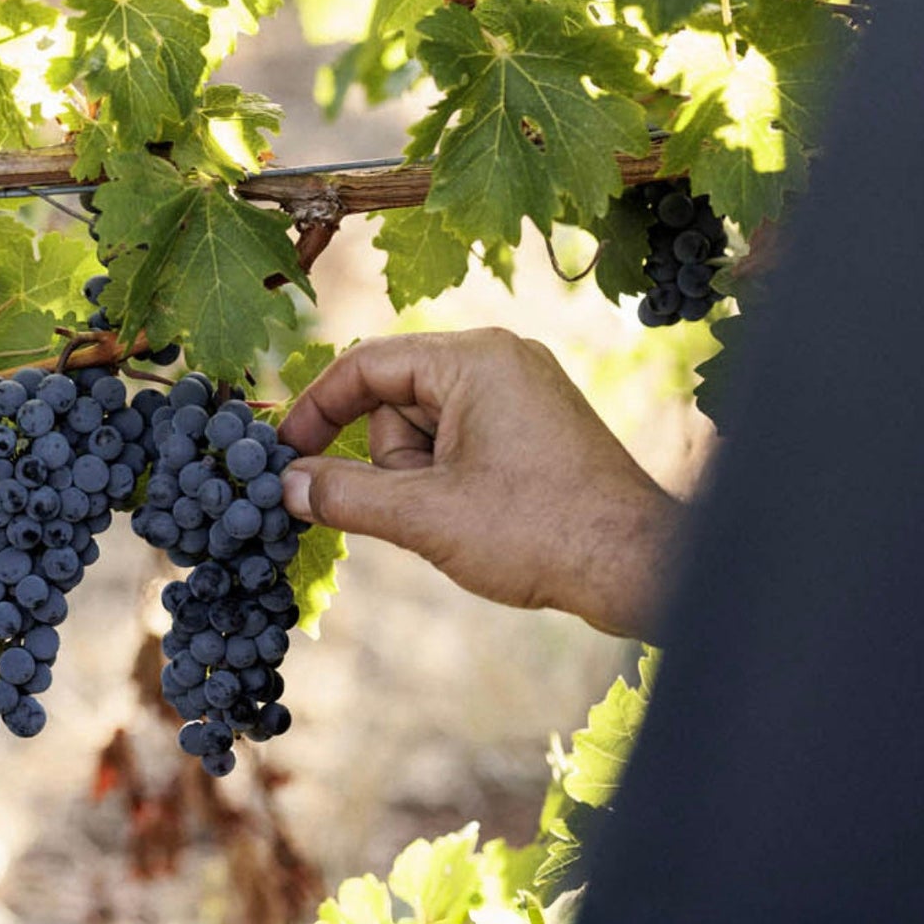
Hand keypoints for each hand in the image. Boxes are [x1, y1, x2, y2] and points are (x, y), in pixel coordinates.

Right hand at [277, 329, 683, 640]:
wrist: (641, 566)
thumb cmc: (540, 531)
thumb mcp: (426, 516)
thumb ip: (345, 496)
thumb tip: (284, 488)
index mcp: (473, 358)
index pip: (365, 365)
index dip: (316, 410)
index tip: (283, 455)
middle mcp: (498, 358)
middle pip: (396, 399)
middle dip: (393, 462)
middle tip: (423, 510)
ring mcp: (520, 389)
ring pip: (425, 426)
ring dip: (422, 478)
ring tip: (465, 518)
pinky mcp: (533, 423)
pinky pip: (460, 439)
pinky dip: (450, 479)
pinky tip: (480, 517)